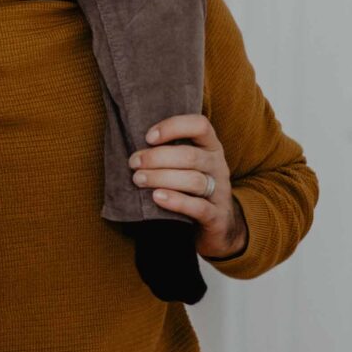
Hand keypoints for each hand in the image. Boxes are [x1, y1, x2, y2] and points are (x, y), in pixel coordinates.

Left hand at [131, 114, 245, 261]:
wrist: (218, 226)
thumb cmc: (192, 190)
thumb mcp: (186, 166)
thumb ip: (168, 152)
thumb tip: (132, 142)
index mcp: (210, 148)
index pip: (199, 125)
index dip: (173, 127)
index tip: (148, 137)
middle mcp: (218, 166)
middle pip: (190, 155)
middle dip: (157, 157)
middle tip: (133, 163)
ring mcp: (220, 192)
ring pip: (193, 180)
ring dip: (161, 178)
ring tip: (139, 179)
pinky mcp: (217, 216)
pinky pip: (199, 207)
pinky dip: (176, 201)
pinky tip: (157, 197)